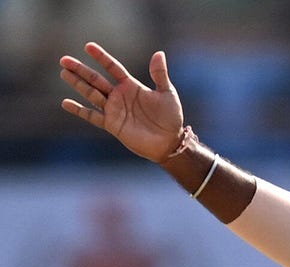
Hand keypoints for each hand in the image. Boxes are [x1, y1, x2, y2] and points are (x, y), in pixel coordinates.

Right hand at [59, 42, 184, 163]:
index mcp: (131, 86)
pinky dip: (79, 110)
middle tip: (64, 60)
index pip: (113, 68)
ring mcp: (114, 110)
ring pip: (91, 94)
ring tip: (63, 73)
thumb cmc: (170, 117)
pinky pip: (92, 116)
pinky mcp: (112, 125)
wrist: (169, 142)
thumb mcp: (167, 93)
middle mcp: (119, 96)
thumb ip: (160, 74)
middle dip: (81, 70)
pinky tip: (65, 103)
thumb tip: (159, 53)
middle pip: (96, 80)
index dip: (101, 57)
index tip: (88, 46)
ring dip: (78, 84)